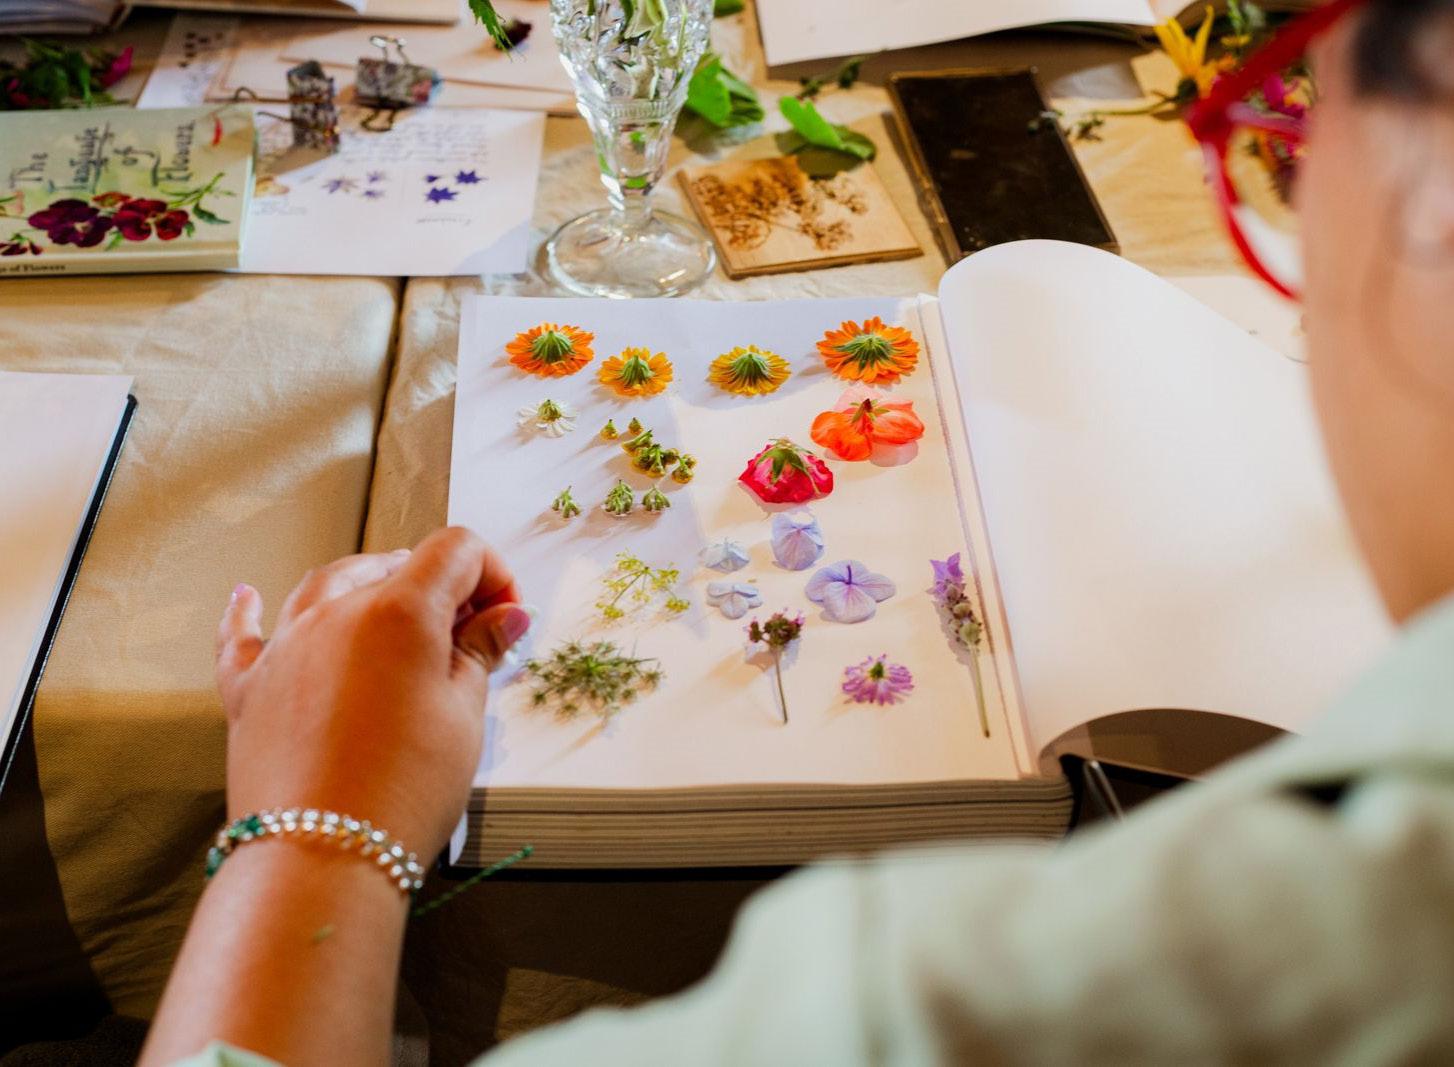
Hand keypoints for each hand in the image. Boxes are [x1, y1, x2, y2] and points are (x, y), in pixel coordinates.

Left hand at [214, 527, 529, 859]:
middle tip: (470, 635)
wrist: (320, 858)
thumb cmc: (401, 791)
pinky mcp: (250, 687)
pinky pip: (244, 634)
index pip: (455, 551)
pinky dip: (250, 612)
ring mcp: (287, 646)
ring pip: (328, 585)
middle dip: (440, 587)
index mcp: (400, 610)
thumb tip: (504, 617)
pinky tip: (247, 596)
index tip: (504, 614)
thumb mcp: (463, 717)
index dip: (492, 572)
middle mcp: (336, 612)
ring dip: (369, 588)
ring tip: (397, 614)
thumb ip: (479, 652)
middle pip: (394, 565)